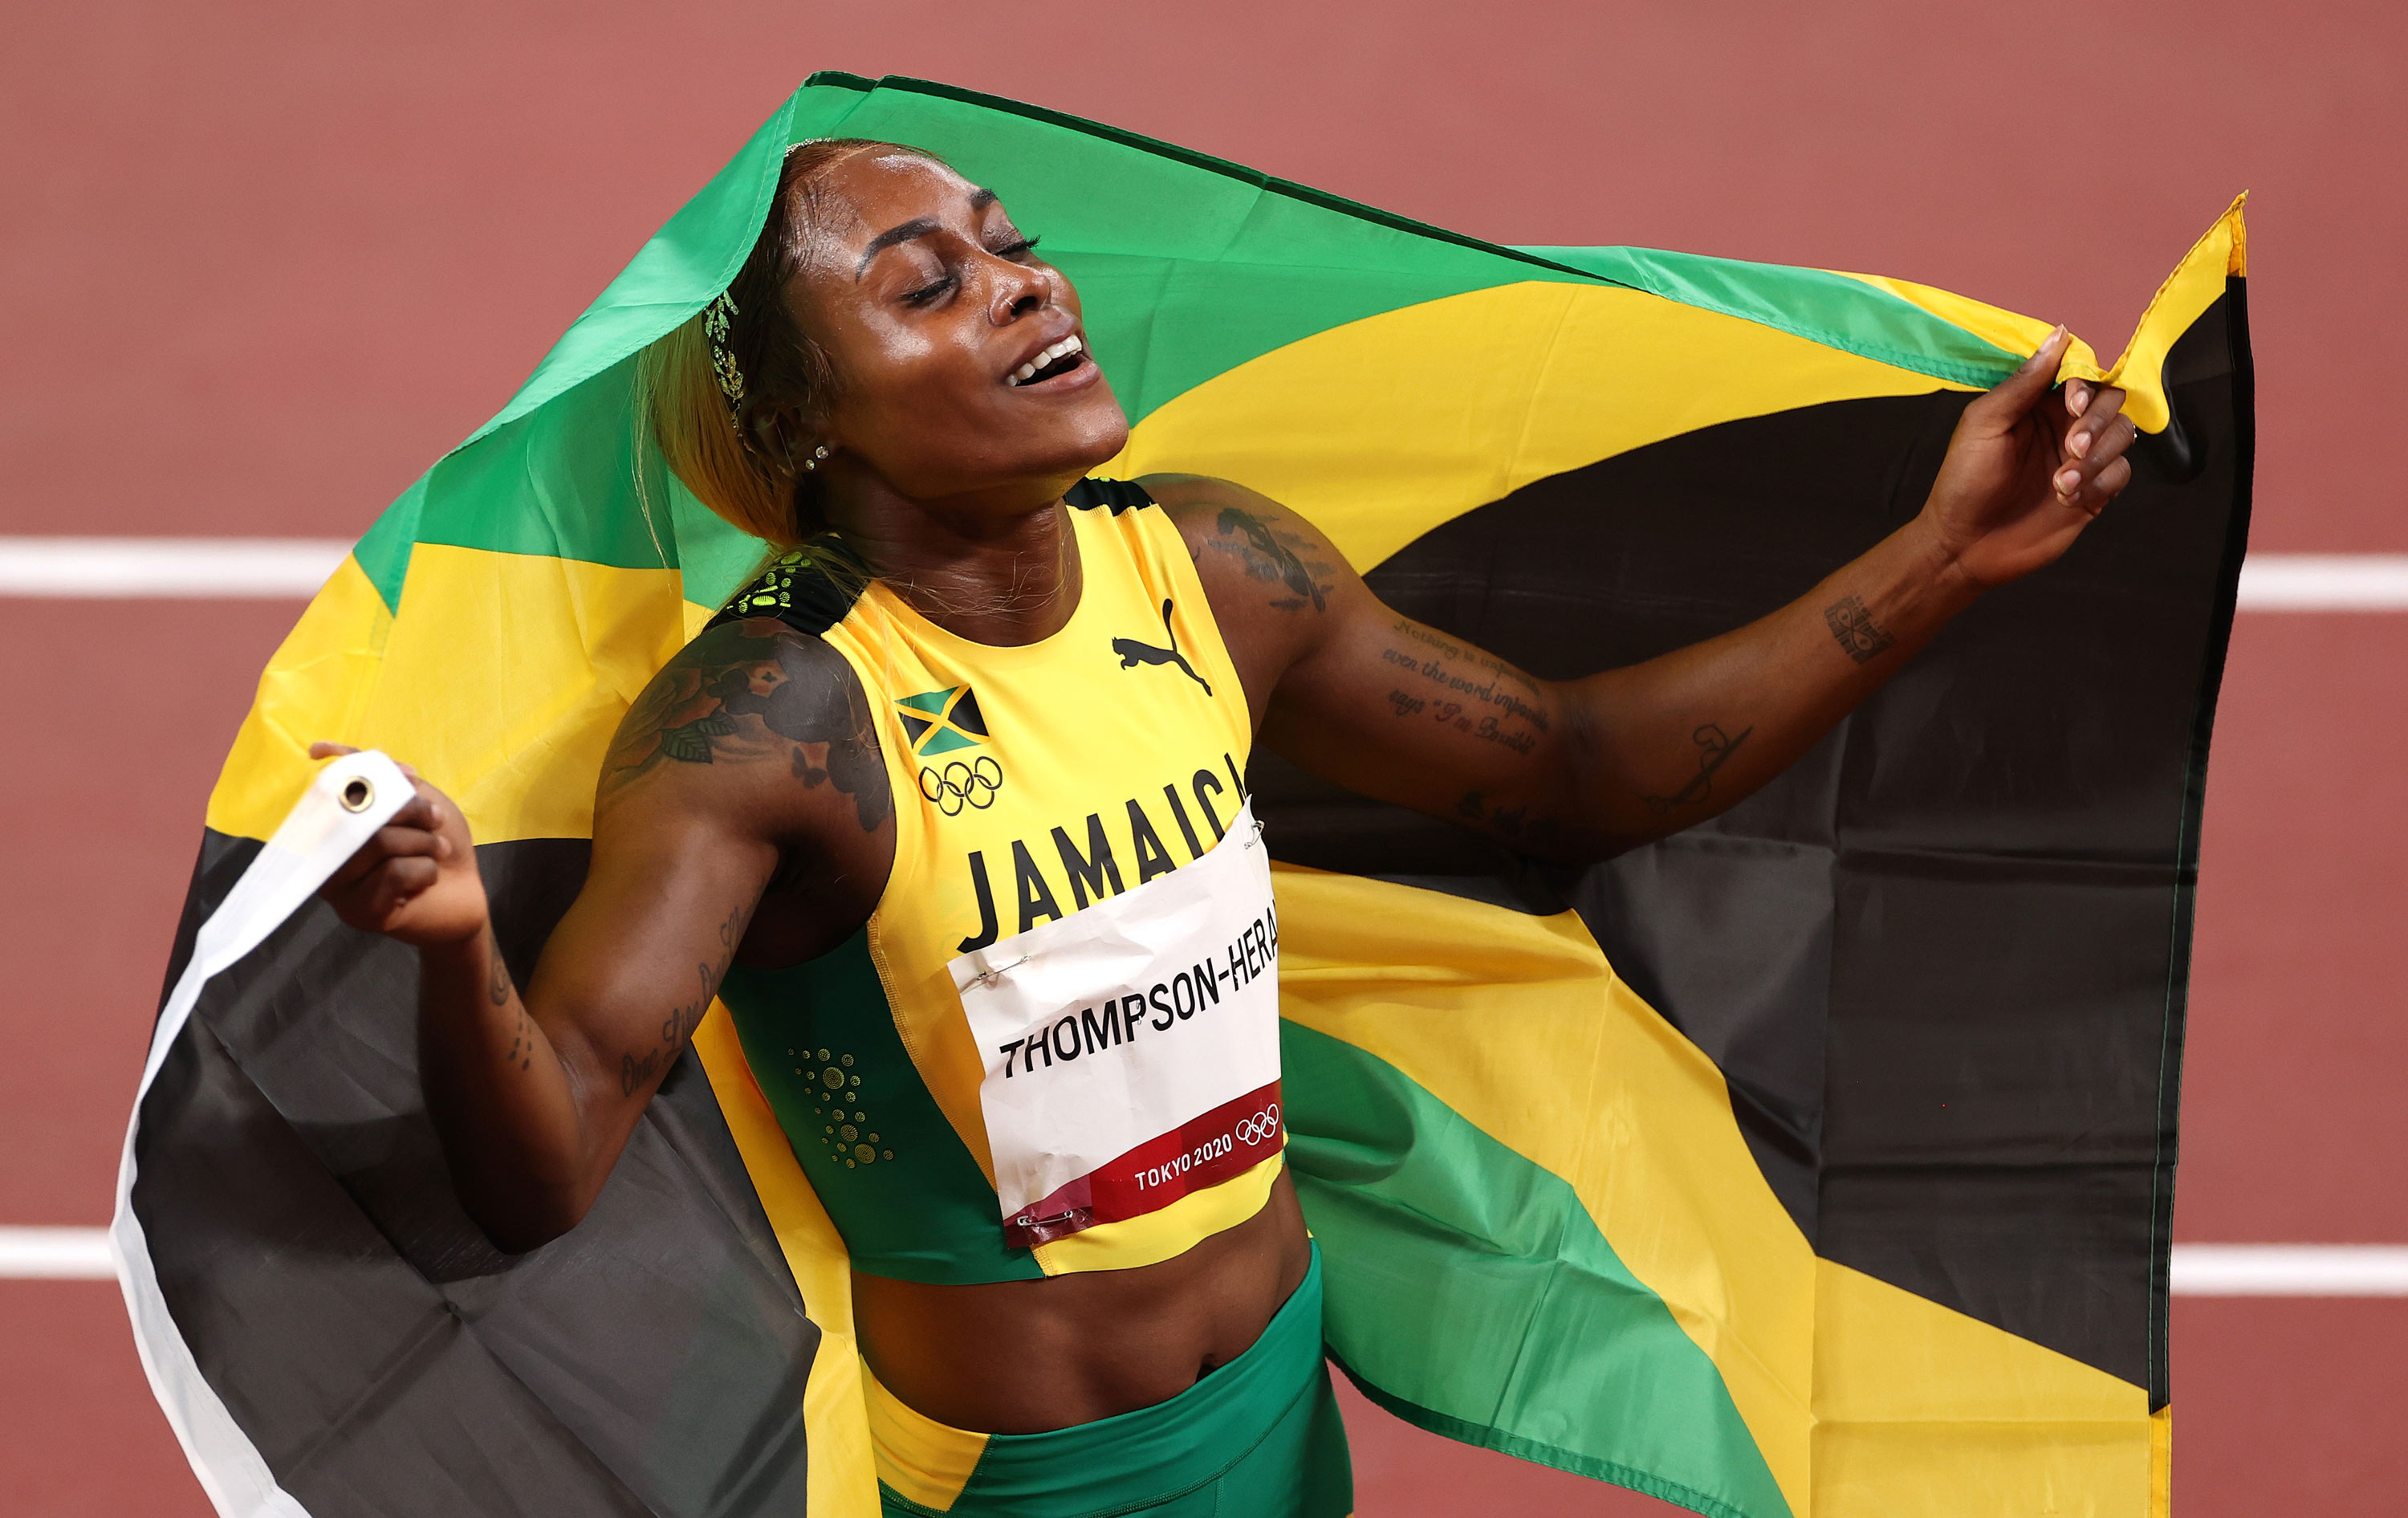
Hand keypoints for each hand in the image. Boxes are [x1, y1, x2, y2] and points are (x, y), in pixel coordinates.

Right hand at [310, 742, 487, 946]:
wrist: (467, 895)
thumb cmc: (439, 847)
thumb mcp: (421, 804)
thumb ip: (393, 780)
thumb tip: (373, 753)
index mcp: (337, 830)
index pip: (329, 794)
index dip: (349, 771)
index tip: (378, 765)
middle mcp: (326, 858)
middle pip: (358, 817)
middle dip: (408, 811)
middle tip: (437, 819)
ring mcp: (339, 888)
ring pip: (378, 844)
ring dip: (423, 843)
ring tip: (438, 853)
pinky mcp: (359, 912)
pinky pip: (394, 874)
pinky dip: (424, 871)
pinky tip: (424, 884)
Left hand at [1919, 327, 2137, 588]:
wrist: (1964, 545)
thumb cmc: (1964, 481)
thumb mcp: (1984, 423)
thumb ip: (2024, 382)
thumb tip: (2060, 334)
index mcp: (2036, 404)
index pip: (2082, 375)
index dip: (2085, 384)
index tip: (2071, 402)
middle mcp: (2063, 427)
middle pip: (2111, 401)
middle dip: (2096, 422)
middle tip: (2072, 447)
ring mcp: (2081, 459)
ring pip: (2121, 436)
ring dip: (2097, 458)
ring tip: (2060, 482)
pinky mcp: (2093, 492)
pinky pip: (2121, 473)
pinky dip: (2101, 483)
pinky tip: (2067, 498)